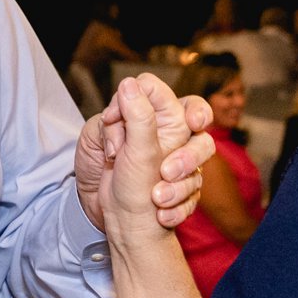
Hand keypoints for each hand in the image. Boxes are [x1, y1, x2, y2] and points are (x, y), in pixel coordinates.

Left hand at [76, 75, 212, 234]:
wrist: (95, 210)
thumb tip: (129, 85)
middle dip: (189, 156)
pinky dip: (177, 209)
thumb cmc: (97, 169)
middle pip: (202, 137)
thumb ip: (120, 114)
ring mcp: (180, 167)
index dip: (157, 109)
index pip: (176, 101)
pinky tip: (161, 212)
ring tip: (158, 197)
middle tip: (166, 171)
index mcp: (153, 121)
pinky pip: (193, 199)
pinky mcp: (181, 191)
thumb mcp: (98, 137)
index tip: (124, 122)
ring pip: (200, 173)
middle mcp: (172, 141)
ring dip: (181, 187)